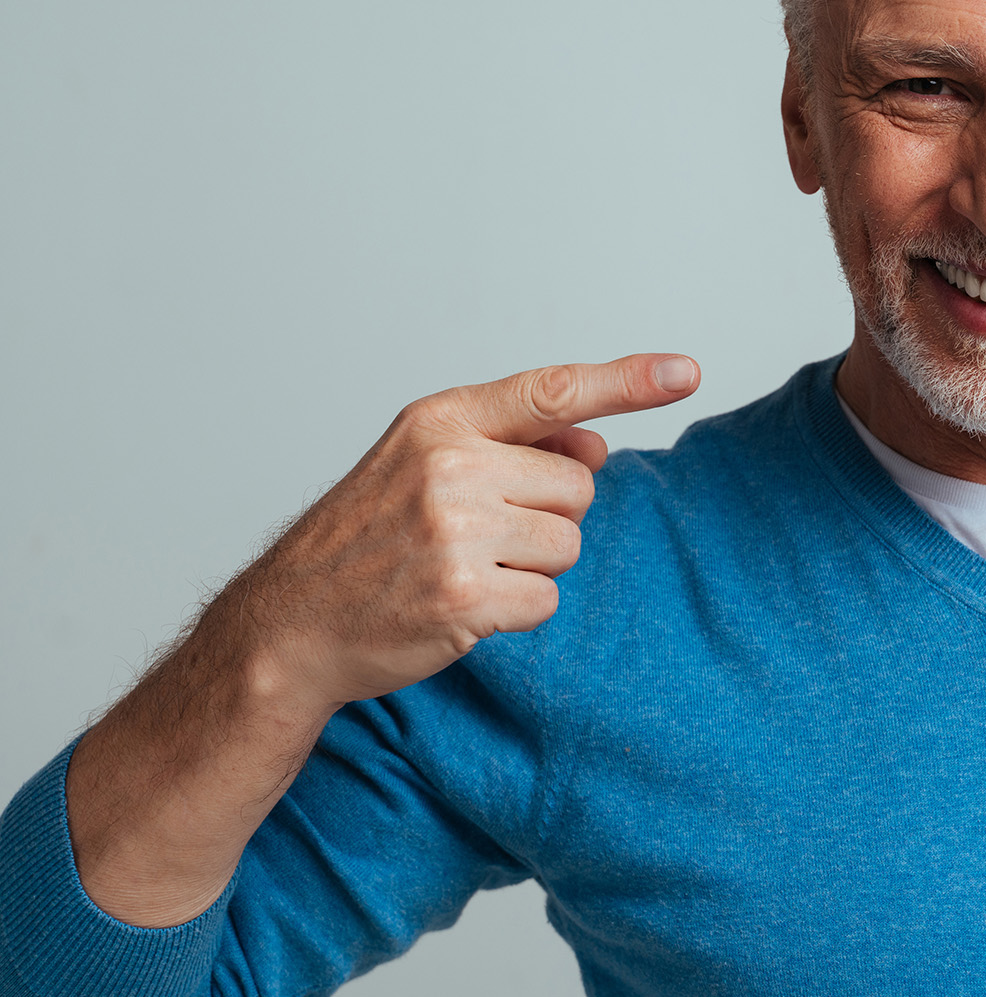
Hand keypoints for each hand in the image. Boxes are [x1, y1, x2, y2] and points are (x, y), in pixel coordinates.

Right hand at [235, 353, 700, 709]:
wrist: (288, 625)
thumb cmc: (366, 539)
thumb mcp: (422, 463)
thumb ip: (511, 443)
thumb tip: (598, 444)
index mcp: (440, 421)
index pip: (553, 390)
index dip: (627, 381)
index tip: (685, 371)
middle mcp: (450, 466)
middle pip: (577, 486)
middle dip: (545, 516)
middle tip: (474, 535)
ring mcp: (456, 531)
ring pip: (568, 545)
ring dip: (532, 567)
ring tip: (462, 568)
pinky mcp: (466, 595)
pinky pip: (546, 598)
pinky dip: (516, 610)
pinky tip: (460, 606)